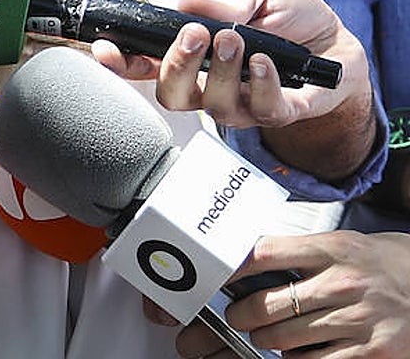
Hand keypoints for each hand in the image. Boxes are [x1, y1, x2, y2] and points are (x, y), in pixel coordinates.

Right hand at [91, 0, 370, 129]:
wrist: (339, 38)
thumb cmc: (288, 15)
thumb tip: (182, 5)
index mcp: (191, 54)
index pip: (143, 65)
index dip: (118, 62)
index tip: (104, 48)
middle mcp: (208, 86)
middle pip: (169, 94)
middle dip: (175, 66)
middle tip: (195, 34)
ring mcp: (241, 103)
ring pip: (213, 106)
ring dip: (221, 71)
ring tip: (237, 39)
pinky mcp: (277, 113)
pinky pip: (261, 111)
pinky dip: (259, 83)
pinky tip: (265, 60)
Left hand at [172, 231, 409, 358]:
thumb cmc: (380, 262)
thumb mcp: (341, 245)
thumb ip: (299, 252)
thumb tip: (246, 259)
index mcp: (331, 249)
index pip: (264, 254)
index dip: (229, 269)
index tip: (214, 277)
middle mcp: (342, 283)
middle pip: (266, 304)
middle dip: (239, 315)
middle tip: (236, 315)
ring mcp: (357, 319)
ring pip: (283, 338)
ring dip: (263, 339)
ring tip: (263, 333)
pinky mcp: (372, 351)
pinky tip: (295, 351)